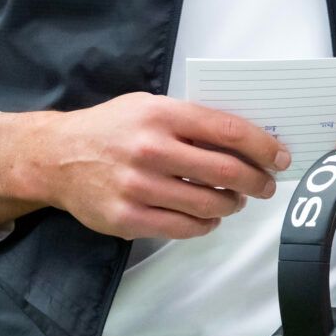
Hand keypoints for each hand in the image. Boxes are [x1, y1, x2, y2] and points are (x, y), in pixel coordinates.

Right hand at [0, 93, 289, 240]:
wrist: (56, 157)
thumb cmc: (111, 128)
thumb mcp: (149, 106)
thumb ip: (191, 119)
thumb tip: (246, 139)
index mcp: (162, 114)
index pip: (229, 131)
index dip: (263, 146)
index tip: (279, 156)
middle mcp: (151, 149)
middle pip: (226, 171)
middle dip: (256, 181)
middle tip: (264, 185)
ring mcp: (139, 187)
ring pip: (209, 204)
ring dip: (232, 204)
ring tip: (234, 200)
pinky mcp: (128, 219)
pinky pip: (184, 228)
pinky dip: (205, 224)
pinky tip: (207, 216)